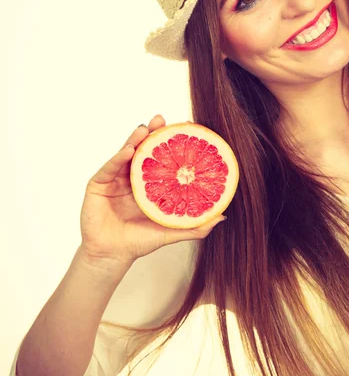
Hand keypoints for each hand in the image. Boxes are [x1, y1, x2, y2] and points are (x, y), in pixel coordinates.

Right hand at [80, 115, 225, 267]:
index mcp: (149, 184)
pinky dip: (118, 158)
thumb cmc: (139, 242)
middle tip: (162, 119)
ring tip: (146, 128)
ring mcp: (114, 178)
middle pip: (143, 150)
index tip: (185, 128)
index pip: (161, 158)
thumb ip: (195, 225)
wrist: (111, 256)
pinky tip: (128, 150)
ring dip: (135, 139)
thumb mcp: (170, 230)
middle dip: (152, 133)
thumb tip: (221, 217)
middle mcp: (132, 177)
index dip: (171, 143)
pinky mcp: (98, 184)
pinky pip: (109, 168)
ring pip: (125, 154)